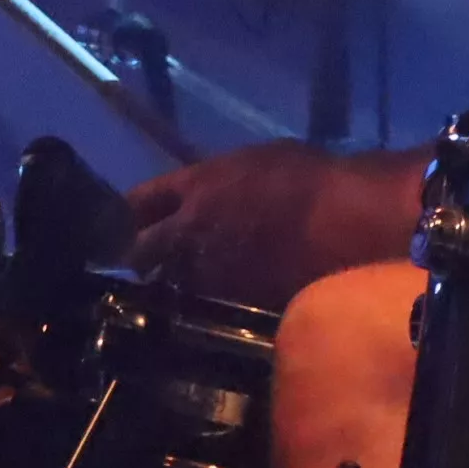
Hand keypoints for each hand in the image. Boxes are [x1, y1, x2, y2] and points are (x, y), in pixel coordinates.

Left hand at [126, 141, 426, 306]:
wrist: (347, 222)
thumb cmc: (310, 180)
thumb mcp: (252, 162)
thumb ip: (215, 182)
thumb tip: (201, 194)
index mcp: (193, 188)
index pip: (135, 202)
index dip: (125, 213)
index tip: (121, 221)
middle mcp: (188, 231)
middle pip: (138, 252)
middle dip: (139, 255)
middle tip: (146, 259)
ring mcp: (208, 271)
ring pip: (169, 283)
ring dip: (172, 281)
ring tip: (180, 281)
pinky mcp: (231, 302)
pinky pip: (204, 304)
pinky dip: (204, 303)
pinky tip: (214, 299)